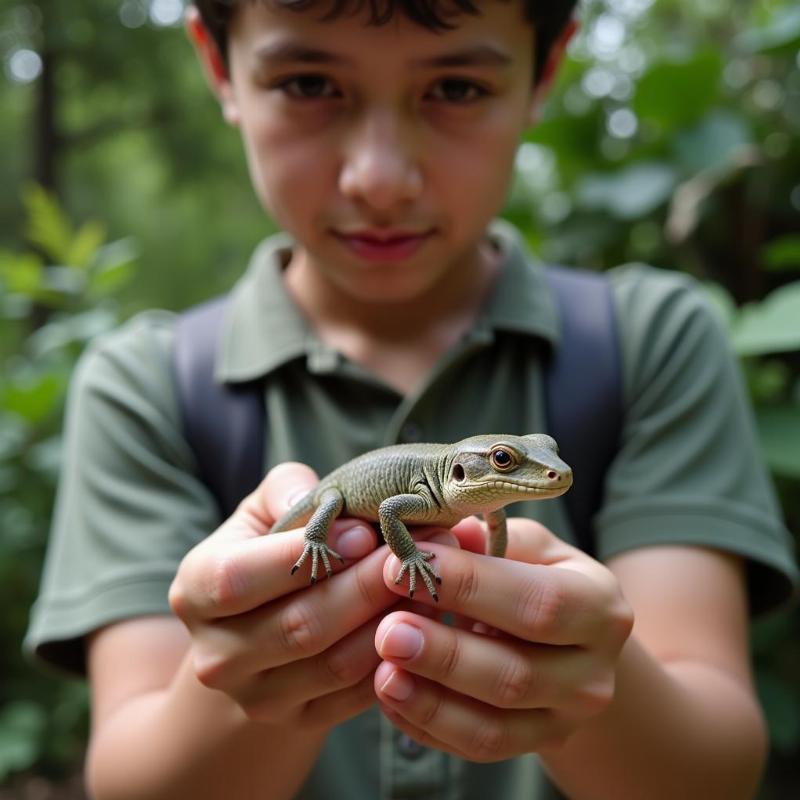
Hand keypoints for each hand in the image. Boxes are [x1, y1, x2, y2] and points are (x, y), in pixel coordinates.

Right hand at [169, 462, 399, 732]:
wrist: (255, 634)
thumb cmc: (264, 554)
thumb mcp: (262, 513)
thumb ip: (286, 491)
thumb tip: (325, 502)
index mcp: (193, 591)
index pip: (239, 578)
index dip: (302, 553)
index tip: (363, 530)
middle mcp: (217, 655)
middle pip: (298, 626)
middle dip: (363, 586)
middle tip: (412, 555)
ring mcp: (257, 698)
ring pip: (336, 665)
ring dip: (389, 621)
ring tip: (425, 581)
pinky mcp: (299, 722)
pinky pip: (358, 695)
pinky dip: (396, 657)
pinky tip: (423, 622)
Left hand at [372, 518, 633, 759]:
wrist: (570, 640)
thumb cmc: (537, 575)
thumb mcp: (526, 546)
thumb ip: (488, 538)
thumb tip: (439, 533)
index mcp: (599, 607)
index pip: (537, 601)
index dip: (469, 585)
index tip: (407, 565)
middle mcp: (593, 674)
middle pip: (515, 673)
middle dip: (445, 653)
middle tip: (388, 630)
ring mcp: (566, 720)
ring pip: (495, 726)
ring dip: (431, 700)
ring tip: (382, 673)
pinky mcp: (535, 747)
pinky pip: (478, 748)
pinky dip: (429, 726)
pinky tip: (392, 696)